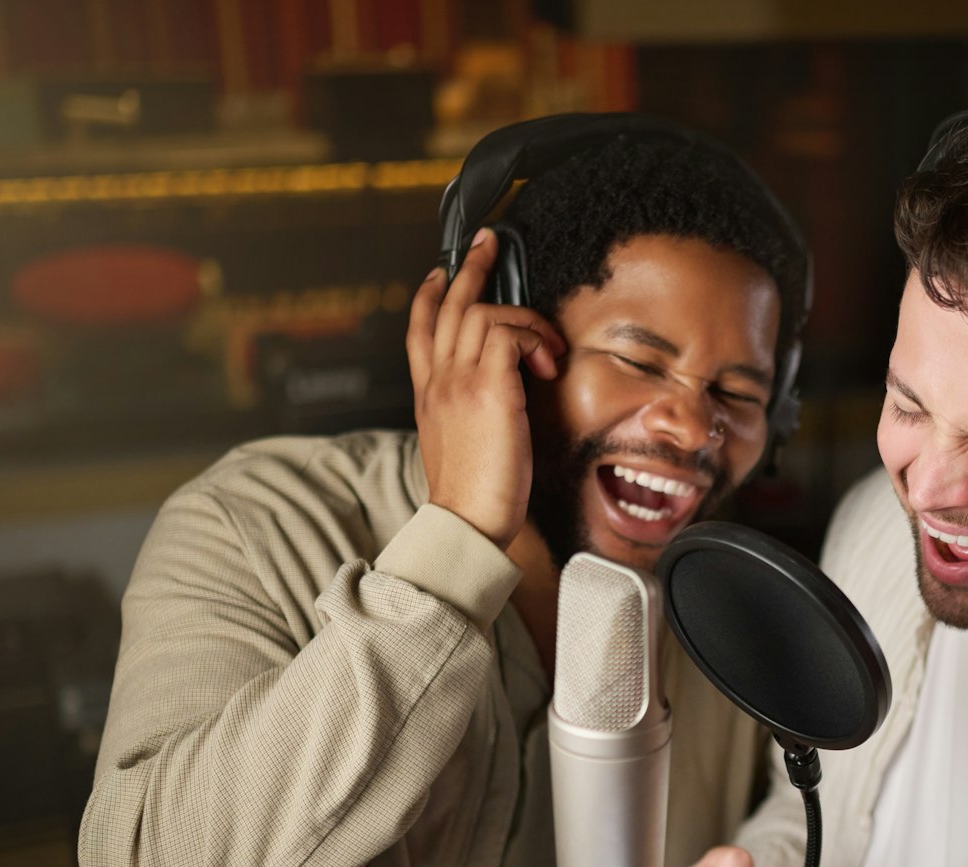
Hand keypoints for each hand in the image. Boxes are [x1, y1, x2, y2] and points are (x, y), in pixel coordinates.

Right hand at [406, 229, 564, 548]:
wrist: (467, 523)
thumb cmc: (473, 496)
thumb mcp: (461, 445)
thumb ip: (468, 413)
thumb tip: (498, 397)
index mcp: (429, 395)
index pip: (419, 330)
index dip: (428, 295)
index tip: (441, 273)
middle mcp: (439, 381)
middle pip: (446, 305)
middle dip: (471, 268)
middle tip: (489, 244)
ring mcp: (460, 382)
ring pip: (482, 313)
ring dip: (522, 316)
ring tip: (546, 343)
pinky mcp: (490, 389)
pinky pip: (509, 334)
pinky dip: (533, 338)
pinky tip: (547, 364)